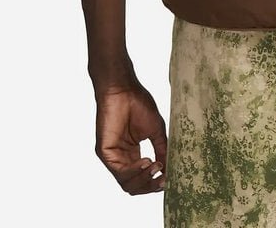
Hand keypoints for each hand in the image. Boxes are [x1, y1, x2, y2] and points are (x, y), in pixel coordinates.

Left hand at [94, 80, 167, 194]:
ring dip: (144, 180)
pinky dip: (134, 171)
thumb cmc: (139, 104)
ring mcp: (113, 157)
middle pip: (135, 186)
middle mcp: (122, 159)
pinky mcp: (105, 153)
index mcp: (133, 154)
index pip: (143, 179)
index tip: (169, 179)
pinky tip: (146, 162)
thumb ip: (162, 150)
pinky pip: (120, 172)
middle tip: (163, 179)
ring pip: (127, 183)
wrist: (123, 89)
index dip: (155, 183)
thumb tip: (170, 170)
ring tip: (156, 167)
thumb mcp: (156, 131)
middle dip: (150, 186)